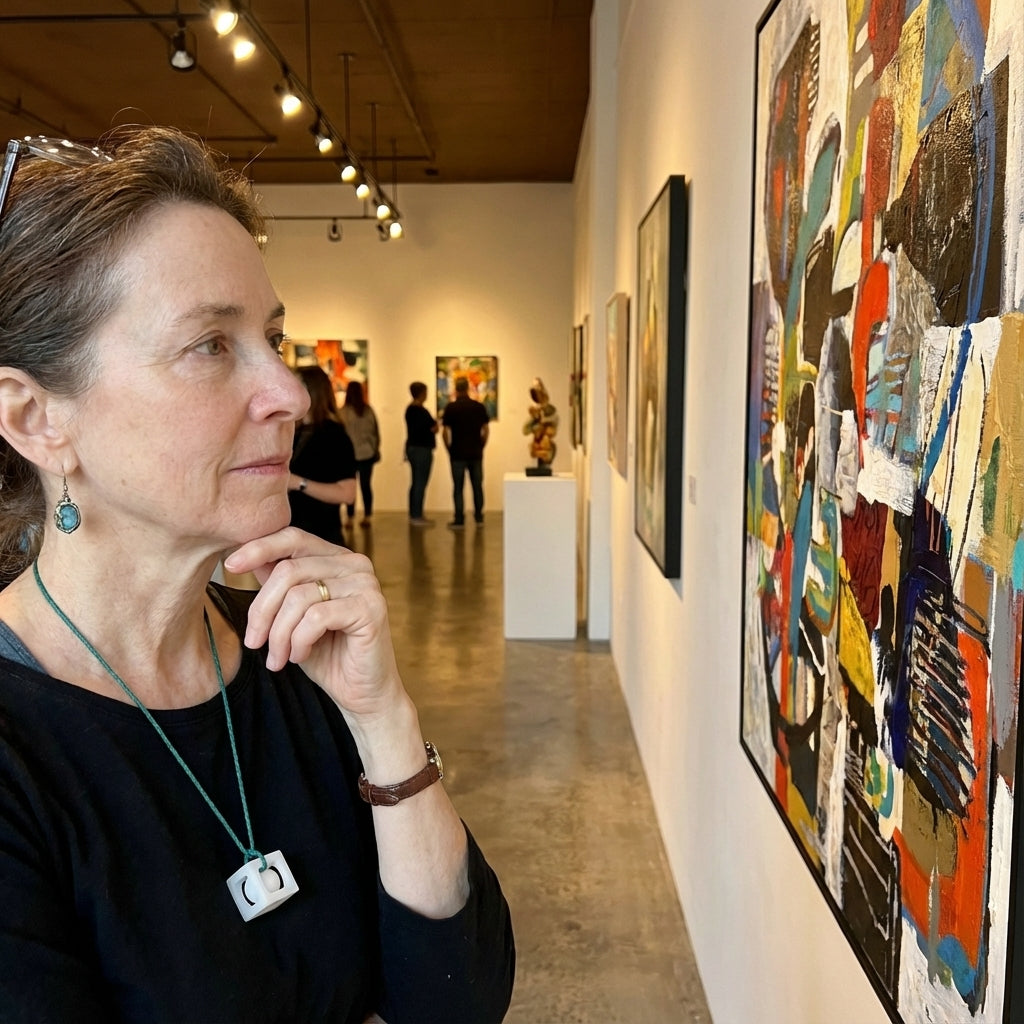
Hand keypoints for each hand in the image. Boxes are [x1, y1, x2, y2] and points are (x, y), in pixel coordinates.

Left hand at [223, 527, 404, 722]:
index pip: (293, 537)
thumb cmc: (328, 655)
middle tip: (254, 643)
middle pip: (289, 570)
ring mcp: (366, 584)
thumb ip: (279, 586)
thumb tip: (245, 559)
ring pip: (298, 597)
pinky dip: (299, 641)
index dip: (258, 548)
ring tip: (278, 658)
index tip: (229, 566)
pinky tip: (300, 656)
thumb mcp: (293, 617)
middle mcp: (355, 564)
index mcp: (337, 559)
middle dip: (262, 611)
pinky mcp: (371, 609)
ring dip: (279, 634)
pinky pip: (315, 618)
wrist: (362, 694)